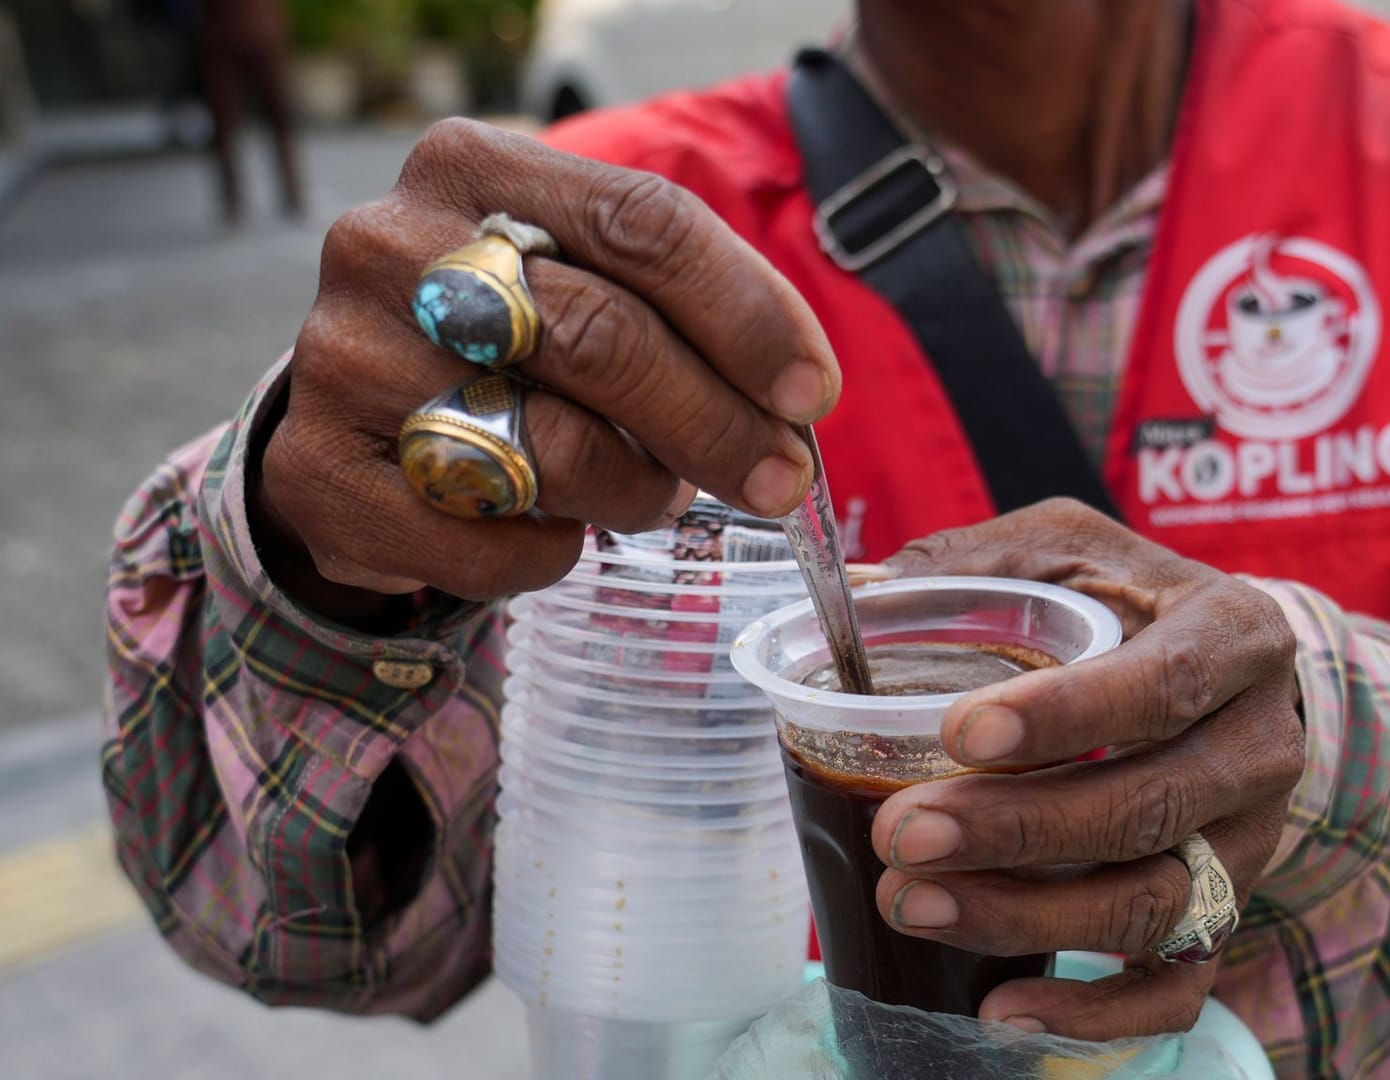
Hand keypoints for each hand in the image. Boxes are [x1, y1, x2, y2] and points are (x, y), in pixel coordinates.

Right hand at [253, 120, 839, 624]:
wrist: (356, 417)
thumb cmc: (506, 343)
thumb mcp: (583, 278)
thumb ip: (680, 307)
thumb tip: (796, 398)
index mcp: (474, 167)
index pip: (643, 221)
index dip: (747, 313)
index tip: (809, 392)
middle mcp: (391, 245)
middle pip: (604, 336)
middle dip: (717, 422)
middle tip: (780, 480)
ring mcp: (340, 356)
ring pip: (550, 446)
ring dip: (637, 490)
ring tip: (655, 494)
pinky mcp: (316, 469)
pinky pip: (482, 540)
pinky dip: (548, 554)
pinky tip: (557, 534)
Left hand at [873, 499, 1306, 1039]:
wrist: (1233, 678)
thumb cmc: (1130, 604)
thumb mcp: (1069, 548)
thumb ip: (974, 564)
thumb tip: (853, 595)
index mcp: (1234, 635)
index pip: (1163, 684)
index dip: (1066, 716)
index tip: (958, 734)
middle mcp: (1261, 744)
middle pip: (1151, 806)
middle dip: (1018, 830)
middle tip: (903, 833)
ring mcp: (1251, 841)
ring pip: (1154, 902)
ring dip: (1026, 916)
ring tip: (913, 903)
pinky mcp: (1228, 913)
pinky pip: (1175, 988)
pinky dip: (1092, 1014)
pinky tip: (1000, 1007)